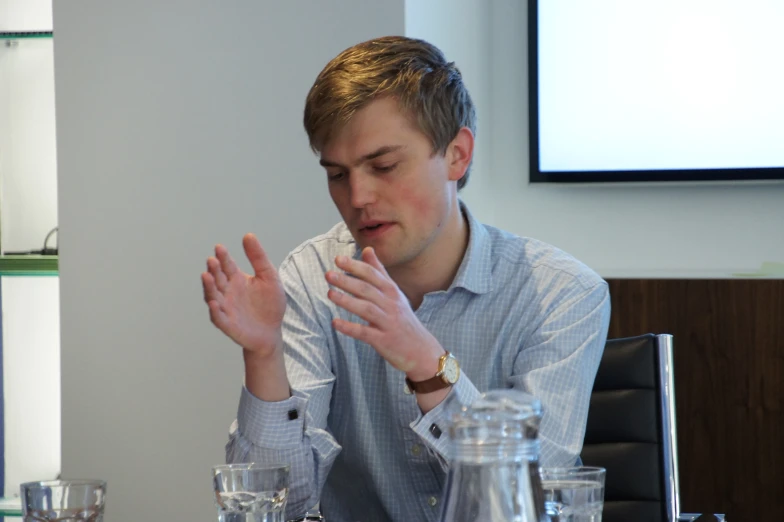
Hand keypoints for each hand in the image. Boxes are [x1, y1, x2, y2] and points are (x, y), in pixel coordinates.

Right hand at [202, 233, 285, 356]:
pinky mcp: (228, 324)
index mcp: (237, 279)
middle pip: (218, 279)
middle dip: (214, 270)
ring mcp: (226, 308)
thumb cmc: (270, 304)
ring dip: (209, 287)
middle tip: (212, 260)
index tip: (219, 248)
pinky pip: (218, 317)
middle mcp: (228, 292)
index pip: (228, 266)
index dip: (223, 257)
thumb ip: (258, 258)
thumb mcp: (269, 277)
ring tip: (206, 276)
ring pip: (213, 296)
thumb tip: (248, 235)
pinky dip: (215, 311)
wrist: (272, 332)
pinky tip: (214, 303)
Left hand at [325, 247, 443, 378]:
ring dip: (347, 301)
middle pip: (367, 290)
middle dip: (347, 281)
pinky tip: (335, 323)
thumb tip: (367, 249)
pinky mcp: (384, 340)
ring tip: (330, 294)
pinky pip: (365, 333)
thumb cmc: (404, 320)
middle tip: (328, 274)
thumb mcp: (395, 293)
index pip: (373, 275)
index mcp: (392, 291)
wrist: (422, 350)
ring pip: (366, 309)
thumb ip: (379, 272)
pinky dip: (350, 328)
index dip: (355, 266)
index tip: (338, 260)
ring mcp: (389, 323)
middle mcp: (392, 305)